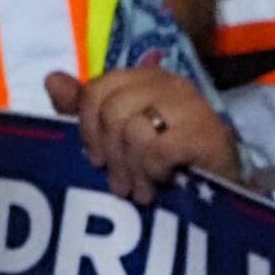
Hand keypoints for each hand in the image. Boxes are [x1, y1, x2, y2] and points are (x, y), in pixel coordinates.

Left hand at [47, 58, 237, 202]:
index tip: (98, 159)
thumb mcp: (120, 137)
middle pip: (112, 110)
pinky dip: (154, 171)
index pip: (97, 89)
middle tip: (119, 185)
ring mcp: (192, 106)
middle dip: (112, 155)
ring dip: (133, 170)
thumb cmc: (170, 164)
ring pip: (133, 130)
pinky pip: (158, 148)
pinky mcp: (207, 133)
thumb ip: (85, 109)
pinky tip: (164, 182)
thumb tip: (52, 79)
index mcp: (146, 78)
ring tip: (141, 191)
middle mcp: (170, 83)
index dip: (89, 128)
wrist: (223, 195)